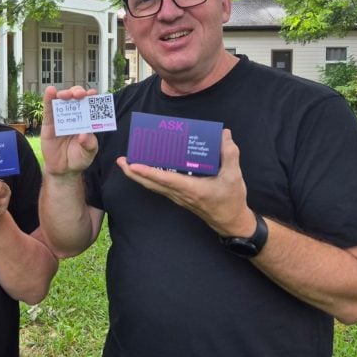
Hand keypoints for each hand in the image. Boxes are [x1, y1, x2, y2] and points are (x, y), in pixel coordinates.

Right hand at [40, 86, 98, 177]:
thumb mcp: (89, 153)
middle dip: (78, 92)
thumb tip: (84, 135)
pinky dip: (48, 99)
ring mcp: (61, 118)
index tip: (92, 94)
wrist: (63, 170)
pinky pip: (48, 110)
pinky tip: (50, 91)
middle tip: (79, 95)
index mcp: (87, 120)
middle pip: (76, 98)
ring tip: (65, 95)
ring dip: (64, 94)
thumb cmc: (78, 158)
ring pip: (62, 101)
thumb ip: (89, 144)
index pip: (90, 104)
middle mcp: (75, 116)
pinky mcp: (49, 123)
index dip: (91, 97)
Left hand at [116, 129, 255, 236]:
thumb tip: (224, 134)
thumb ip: (230, 154)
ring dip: (139, 176)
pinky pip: (159, 187)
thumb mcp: (235, 176)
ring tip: (128, 163)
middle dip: (134, 173)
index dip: (148, 172)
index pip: (165, 179)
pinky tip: (146, 170)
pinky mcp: (179, 197)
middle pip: (151, 184)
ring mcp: (178, 197)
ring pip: (153, 186)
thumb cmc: (231, 200)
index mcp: (192, 188)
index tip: (133, 165)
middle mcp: (180, 194)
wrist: (230, 222)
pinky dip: (149, 179)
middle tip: (121, 160)